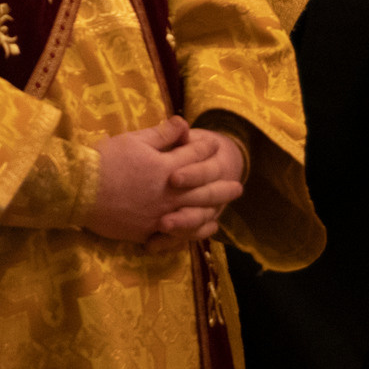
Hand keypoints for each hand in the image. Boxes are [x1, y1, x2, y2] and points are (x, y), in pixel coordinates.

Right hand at [86, 115, 241, 247]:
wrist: (79, 190)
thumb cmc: (104, 161)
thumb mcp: (133, 140)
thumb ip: (162, 134)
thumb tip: (184, 123)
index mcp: (167, 167)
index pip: (194, 156)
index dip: (206, 148)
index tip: (215, 146)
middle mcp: (169, 193)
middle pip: (203, 189)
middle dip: (222, 185)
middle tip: (238, 186)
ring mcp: (160, 214)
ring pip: (196, 213)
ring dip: (214, 209)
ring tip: (225, 208)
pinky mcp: (148, 230)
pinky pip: (178, 234)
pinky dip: (194, 231)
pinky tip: (203, 228)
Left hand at [150, 128, 247, 251]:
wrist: (217, 170)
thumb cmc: (192, 148)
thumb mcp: (184, 141)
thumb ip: (178, 136)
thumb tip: (180, 124)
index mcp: (214, 166)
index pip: (206, 172)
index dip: (191, 175)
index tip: (172, 178)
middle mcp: (212, 192)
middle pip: (204, 204)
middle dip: (185, 213)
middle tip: (164, 220)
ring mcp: (203, 210)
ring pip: (197, 224)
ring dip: (180, 228)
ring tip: (160, 229)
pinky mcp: (191, 224)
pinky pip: (185, 237)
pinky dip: (170, 242)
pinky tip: (151, 245)